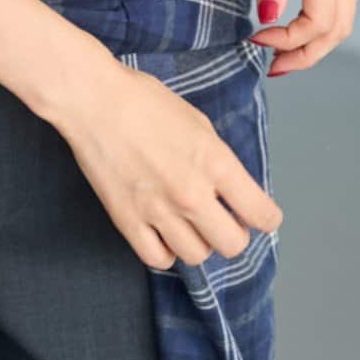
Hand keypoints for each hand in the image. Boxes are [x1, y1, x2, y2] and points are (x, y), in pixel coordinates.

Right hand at [51, 52, 283, 270]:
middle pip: (233, 244)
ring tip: (187, 222)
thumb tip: (228, 189)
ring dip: (198, 241)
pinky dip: (165, 250)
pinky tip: (162, 232)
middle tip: (221, 218)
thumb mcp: (196, 121)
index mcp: (215, 162)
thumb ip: (217, 159)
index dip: (265, 217)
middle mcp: (192, 193)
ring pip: (197, 256)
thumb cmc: (144, 100)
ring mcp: (159, 211)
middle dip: (232, 232)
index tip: (259, 215)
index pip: (261, 214)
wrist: (93, 100)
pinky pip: (159, 259)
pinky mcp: (128, 221)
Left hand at [247, 0, 359, 74]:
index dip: (289, 43)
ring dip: (318, 34)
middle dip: (308, 52)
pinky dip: (326, 9)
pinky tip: (300, 5)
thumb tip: (270, 20)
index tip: (256, 41)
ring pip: (346, 8)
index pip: (319, 25)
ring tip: (284, 42)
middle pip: (339, 26)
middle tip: (273, 64)